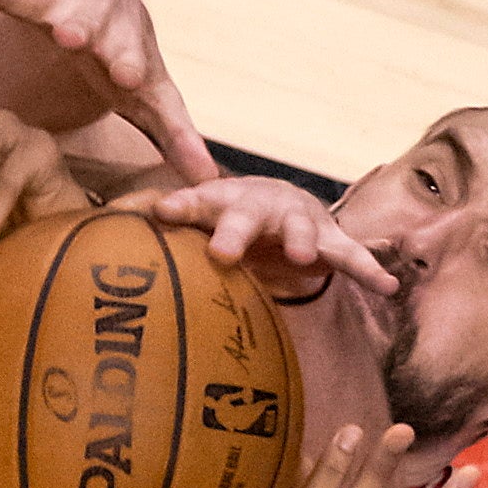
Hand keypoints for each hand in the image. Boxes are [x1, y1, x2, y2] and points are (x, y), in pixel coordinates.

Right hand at [0, 0, 219, 185]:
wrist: (98, 14)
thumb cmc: (123, 66)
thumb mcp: (150, 101)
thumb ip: (176, 137)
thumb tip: (212, 183)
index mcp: (129, 38)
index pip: (132, 48)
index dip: (129, 59)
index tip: (128, 75)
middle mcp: (96, 7)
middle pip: (91, 13)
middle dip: (83, 23)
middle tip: (73, 36)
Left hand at [117, 175, 399, 300]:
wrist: (279, 202)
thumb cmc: (223, 217)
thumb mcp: (191, 217)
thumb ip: (154, 222)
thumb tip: (98, 223)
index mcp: (221, 202)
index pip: (194, 202)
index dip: (178, 207)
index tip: (160, 214)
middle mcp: (261, 207)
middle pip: (247, 216)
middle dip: (237, 231)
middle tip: (223, 251)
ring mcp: (300, 222)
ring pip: (304, 230)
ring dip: (305, 242)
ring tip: (306, 259)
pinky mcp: (330, 241)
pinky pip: (351, 256)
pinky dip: (369, 269)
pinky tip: (388, 286)